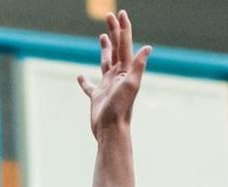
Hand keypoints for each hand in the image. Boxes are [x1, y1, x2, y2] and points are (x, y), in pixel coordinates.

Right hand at [78, 9, 150, 138]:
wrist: (112, 131)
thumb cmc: (121, 109)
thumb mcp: (131, 85)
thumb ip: (138, 66)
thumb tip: (148, 48)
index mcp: (126, 72)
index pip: (125, 46)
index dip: (124, 29)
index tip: (121, 13)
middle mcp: (117, 77)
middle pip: (116, 50)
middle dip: (114, 32)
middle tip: (109, 16)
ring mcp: (107, 87)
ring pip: (105, 63)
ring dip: (105, 50)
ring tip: (102, 37)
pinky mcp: (97, 98)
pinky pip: (89, 86)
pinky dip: (85, 81)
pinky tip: (80, 76)